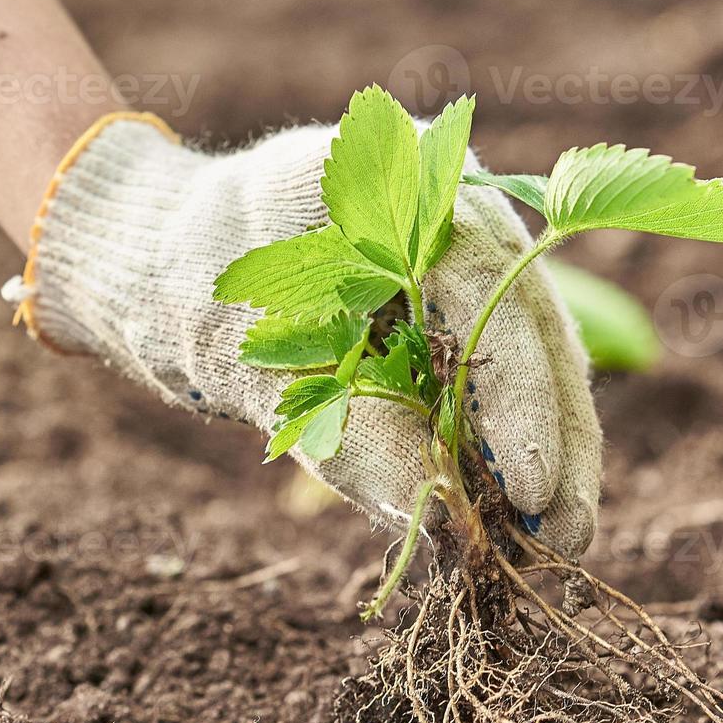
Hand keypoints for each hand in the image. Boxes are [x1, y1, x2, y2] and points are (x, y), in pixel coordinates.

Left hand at [6, 114, 602, 558]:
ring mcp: (465, 241)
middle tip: (565, 541)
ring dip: (548, 442)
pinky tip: (524, 502)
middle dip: (556, 437)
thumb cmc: (189, 290)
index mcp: (399, 181)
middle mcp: (454, 199)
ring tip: (557, 539)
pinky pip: (502, 361)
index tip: (531, 493)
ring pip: (534, 348)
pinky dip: (510, 431)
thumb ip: (351, 438)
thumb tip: (444, 531)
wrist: (157, 254)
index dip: (523, 399)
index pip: (489, 291)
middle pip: (535, 323)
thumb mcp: (256, 367)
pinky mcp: (457, 290)